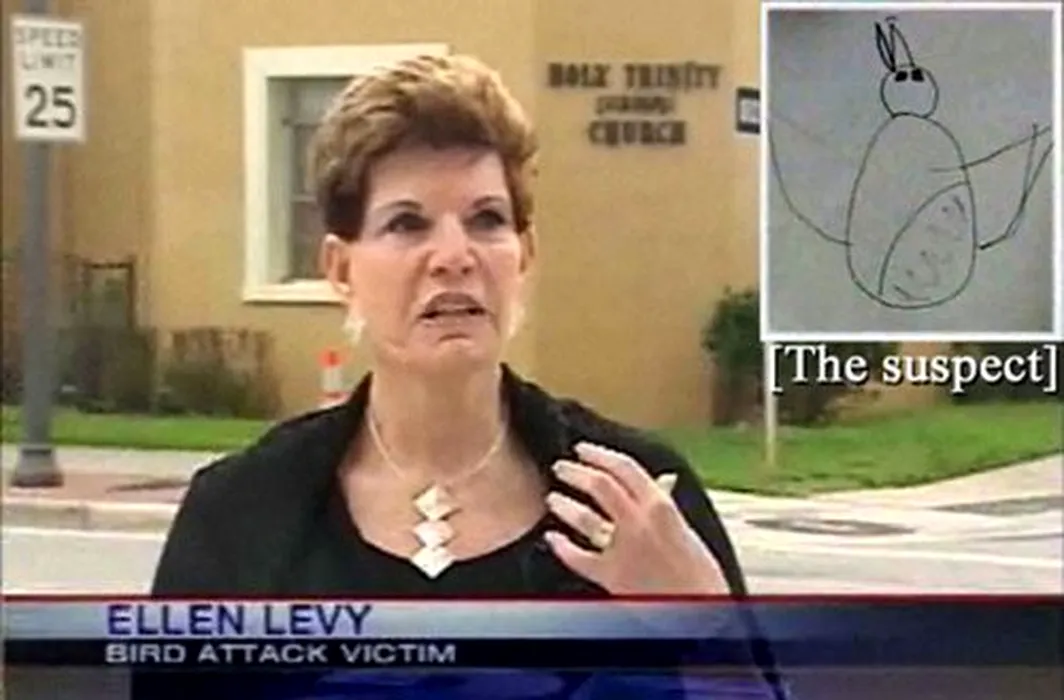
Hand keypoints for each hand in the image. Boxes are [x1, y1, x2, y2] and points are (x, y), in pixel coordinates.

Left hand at [543, 442, 728, 595]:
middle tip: (561, 466)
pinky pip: (578, 558)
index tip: (584, 448)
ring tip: (553, 499)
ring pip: (584, 519)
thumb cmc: (701, 574)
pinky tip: (552, 539)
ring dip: (565, 506)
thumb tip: (662, 482)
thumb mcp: (687, 530)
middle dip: (576, 472)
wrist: (700, 609)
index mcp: (661, 507)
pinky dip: (562, 547)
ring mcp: (622, 549)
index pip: (624, 468)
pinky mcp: (610, 576)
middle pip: (599, 486)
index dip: (600, 454)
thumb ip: (667, 505)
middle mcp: (639, 523)